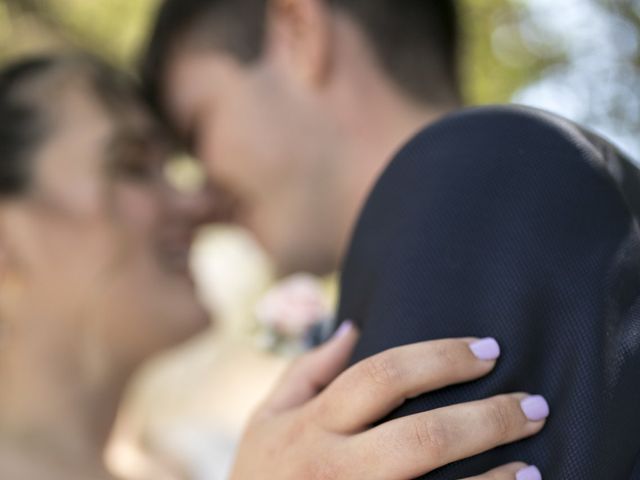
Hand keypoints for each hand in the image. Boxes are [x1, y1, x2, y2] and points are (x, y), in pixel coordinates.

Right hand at [229, 322, 546, 479]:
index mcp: (310, 427)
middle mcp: (333, 469)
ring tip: (534, 455)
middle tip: (533, 403)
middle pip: (421, 436)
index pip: (382, 377)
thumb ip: (304, 373)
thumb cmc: (259, 479)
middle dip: (485, 417)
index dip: (440, 357)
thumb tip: (351, 327)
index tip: (488, 348)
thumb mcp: (264, 421)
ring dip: (494, 476)